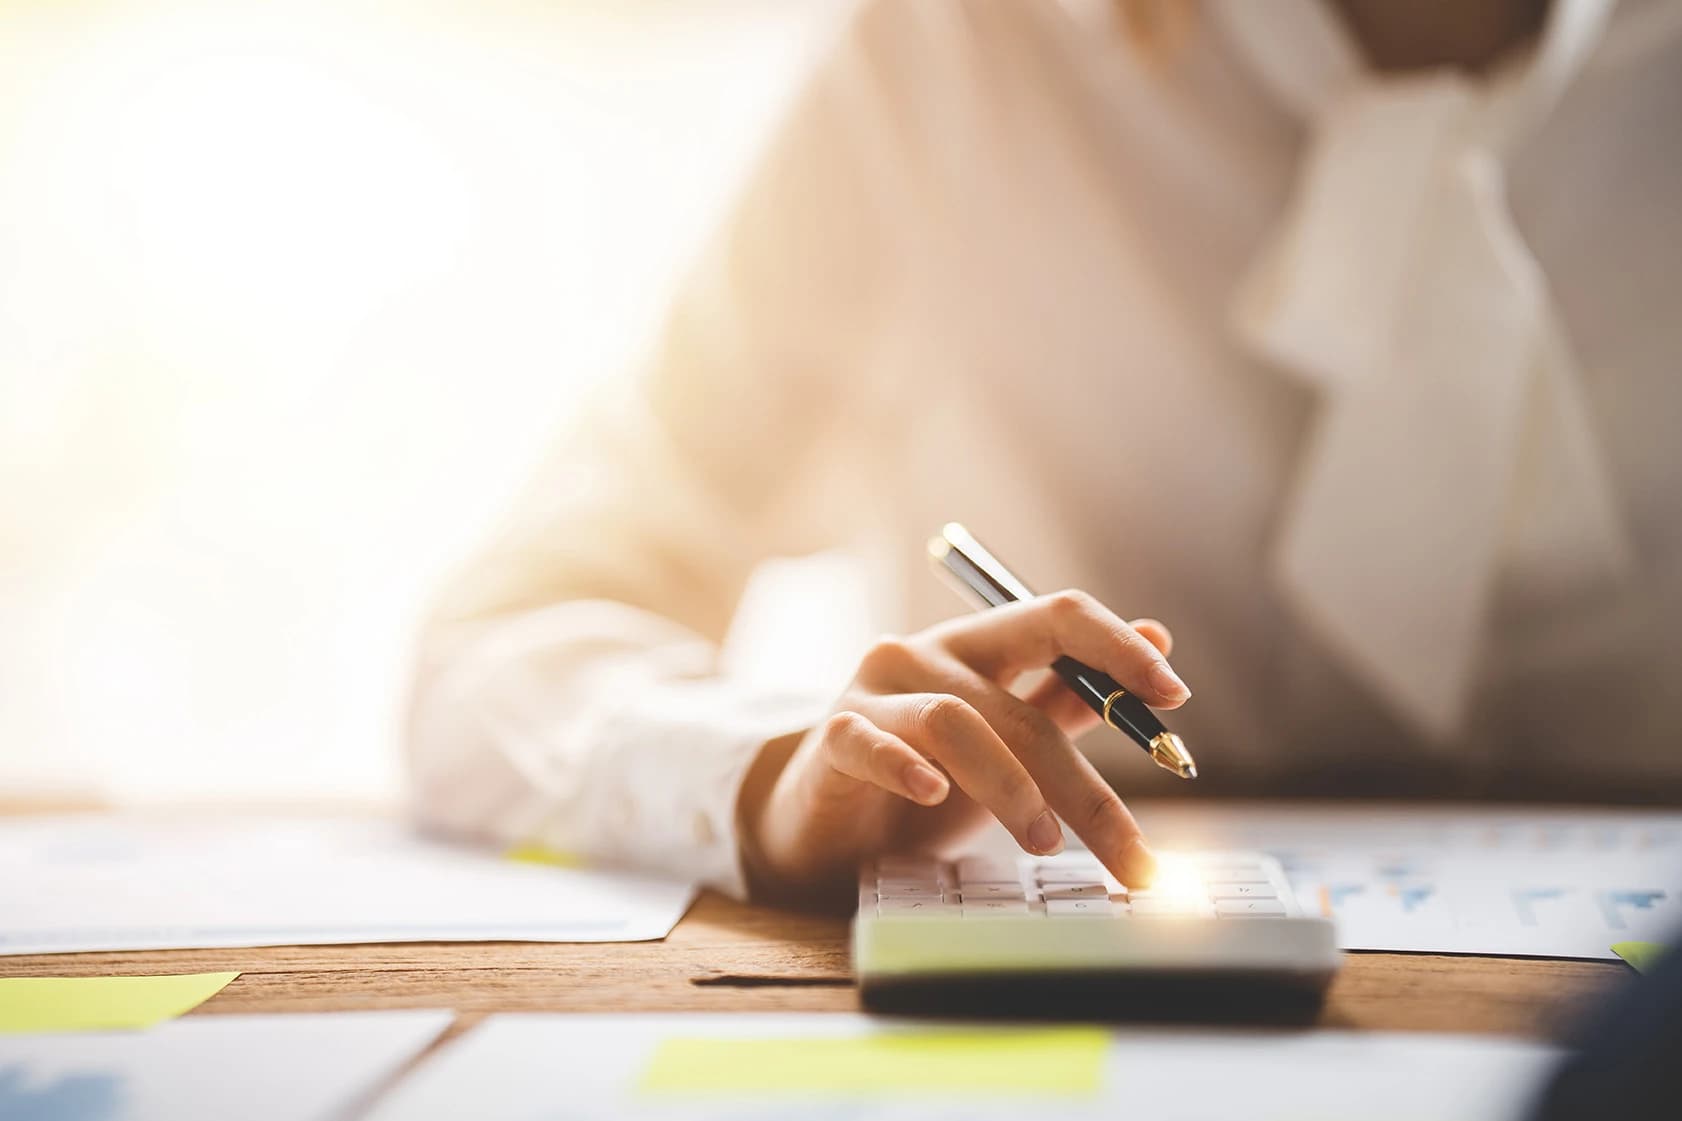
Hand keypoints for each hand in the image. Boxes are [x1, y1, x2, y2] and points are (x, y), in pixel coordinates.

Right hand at [735, 590, 1187, 904]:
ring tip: (1045, 844)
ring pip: (957, 723)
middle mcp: (926, 653)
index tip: (1174, 697)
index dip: (1118, 648)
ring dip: (1012, 787)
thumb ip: (1071, 696)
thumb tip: (1158, 635)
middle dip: (1086, 784)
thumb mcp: (1006, 745)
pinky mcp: (831, 737)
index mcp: (979, 645)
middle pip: (1022, 702)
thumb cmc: (921, 784)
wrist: (822, 828)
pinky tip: (933, 798)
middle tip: (1133, 854)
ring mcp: (874, 691)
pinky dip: (907, 768)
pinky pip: (872, 743)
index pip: (1056, 617)